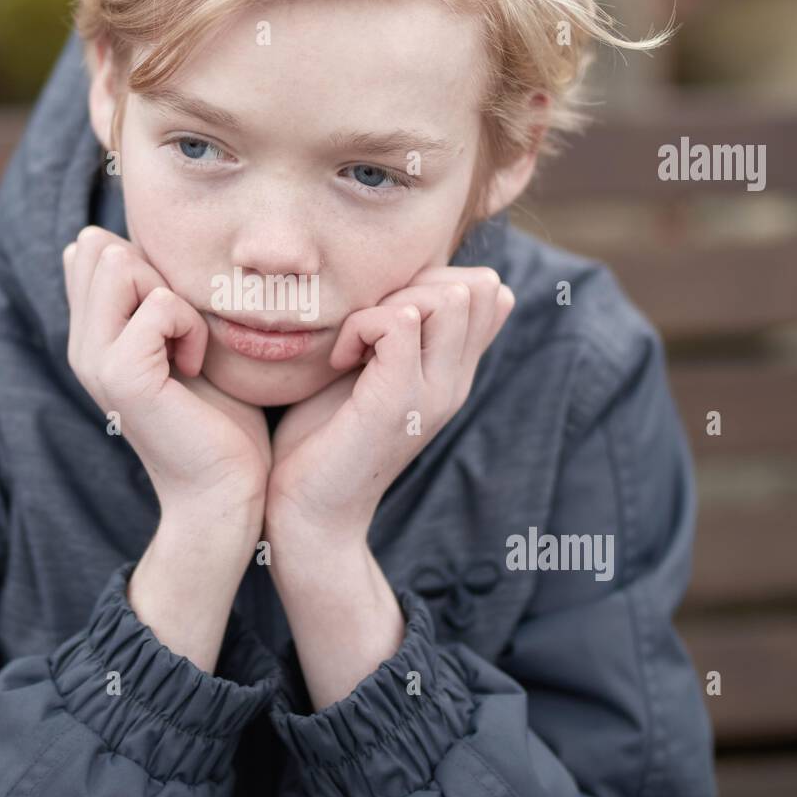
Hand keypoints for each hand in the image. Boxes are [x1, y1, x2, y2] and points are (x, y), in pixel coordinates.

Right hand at [63, 226, 270, 524]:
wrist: (224, 492)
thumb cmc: (218, 421)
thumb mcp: (182, 342)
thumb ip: (154, 297)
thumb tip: (122, 241)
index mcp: (89, 337)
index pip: (89, 250)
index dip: (144, 264)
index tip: (172, 318)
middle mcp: (81, 346)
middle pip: (100, 247)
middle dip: (156, 273)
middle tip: (181, 331)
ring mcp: (93, 360)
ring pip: (120, 263)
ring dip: (172, 296)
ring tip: (187, 346)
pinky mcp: (122, 375)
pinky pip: (159, 305)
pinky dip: (190, 327)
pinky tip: (195, 365)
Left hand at [266, 266, 514, 544]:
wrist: (308, 516)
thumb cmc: (323, 441)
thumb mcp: (368, 376)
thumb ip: (391, 337)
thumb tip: (401, 289)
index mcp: (454, 374)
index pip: (489, 292)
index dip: (432, 281)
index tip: (383, 318)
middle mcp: (455, 383)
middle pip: (475, 286)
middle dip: (411, 284)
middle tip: (365, 326)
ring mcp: (433, 394)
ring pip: (447, 296)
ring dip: (387, 302)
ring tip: (352, 343)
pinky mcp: (398, 402)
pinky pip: (399, 322)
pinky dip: (360, 325)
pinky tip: (338, 359)